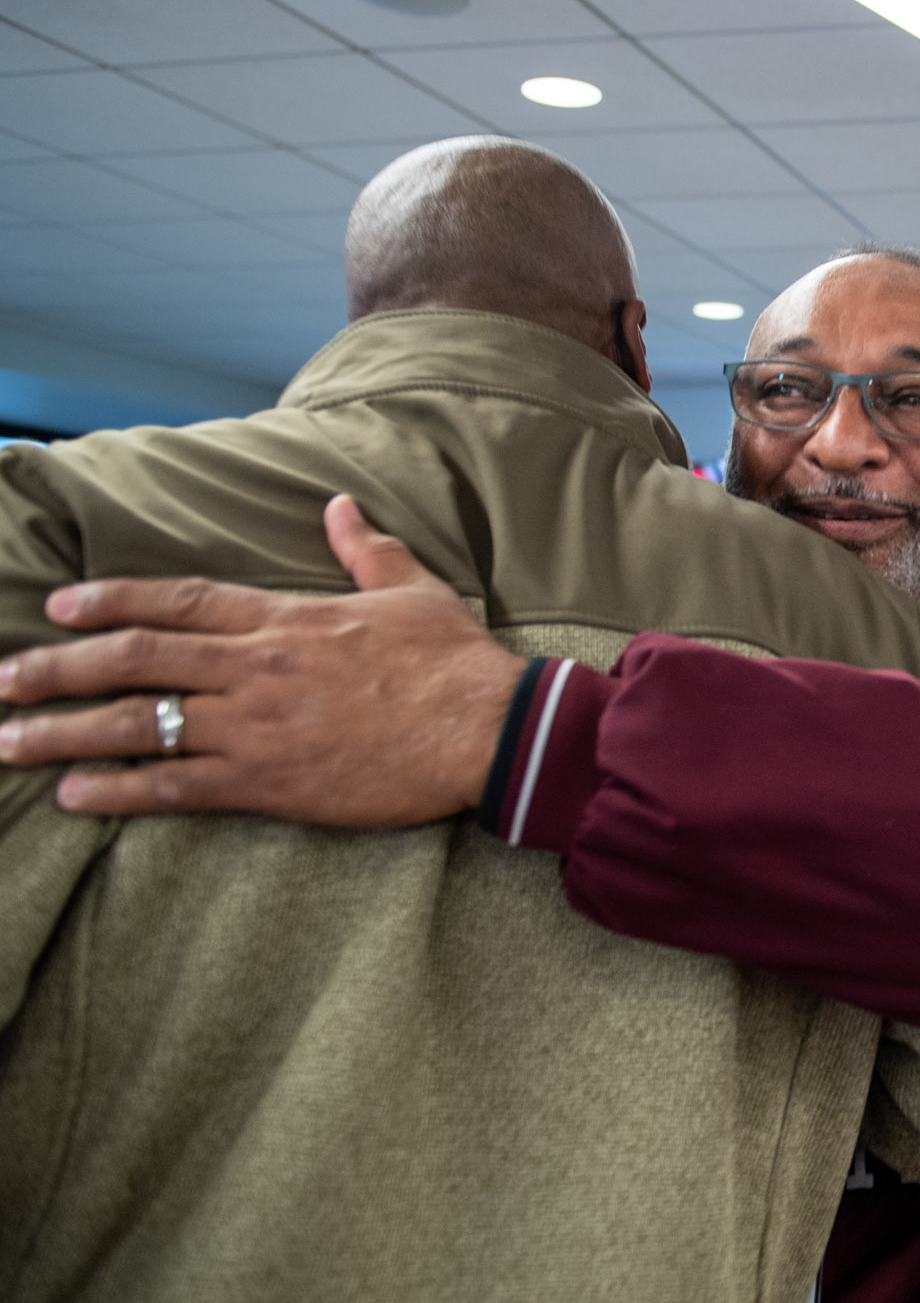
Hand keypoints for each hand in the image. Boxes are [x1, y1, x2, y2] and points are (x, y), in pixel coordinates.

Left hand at [0, 496, 521, 825]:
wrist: (488, 729)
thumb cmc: (454, 661)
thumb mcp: (411, 591)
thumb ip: (365, 550)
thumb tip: (339, 507)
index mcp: (283, 619)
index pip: (176, 602)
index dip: (109, 602)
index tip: (57, 608)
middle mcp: (254, 668)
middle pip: (134, 660)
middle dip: (55, 669)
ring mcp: (256, 726)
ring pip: (139, 724)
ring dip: (62, 731)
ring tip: (7, 740)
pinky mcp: (270, 782)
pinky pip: (177, 786)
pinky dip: (120, 790)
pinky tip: (74, 794)